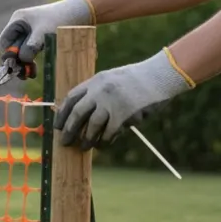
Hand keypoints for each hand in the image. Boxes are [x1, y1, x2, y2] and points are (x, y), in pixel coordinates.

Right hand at [0, 0, 94, 66]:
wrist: (80, 13)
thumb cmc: (60, 19)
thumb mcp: (43, 34)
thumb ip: (29, 48)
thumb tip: (21, 62)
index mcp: (18, 20)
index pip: (4, 41)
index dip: (7, 54)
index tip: (14, 65)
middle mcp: (21, 26)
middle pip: (12, 48)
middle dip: (17, 62)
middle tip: (22, 74)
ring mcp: (29, 33)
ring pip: (20, 52)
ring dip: (24, 64)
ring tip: (29, 74)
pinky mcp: (38, 39)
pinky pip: (29, 53)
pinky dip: (31, 62)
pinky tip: (33, 70)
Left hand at [54, 49, 193, 147]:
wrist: (162, 74)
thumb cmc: (139, 79)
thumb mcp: (113, 78)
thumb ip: (98, 92)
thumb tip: (83, 114)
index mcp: (96, 80)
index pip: (71, 98)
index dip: (62, 114)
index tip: (58, 126)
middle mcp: (100, 91)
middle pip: (77, 114)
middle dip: (69, 130)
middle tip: (64, 142)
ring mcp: (111, 103)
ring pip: (92, 126)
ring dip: (86, 139)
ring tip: (83, 147)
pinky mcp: (123, 114)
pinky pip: (109, 133)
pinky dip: (104, 141)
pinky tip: (102, 145)